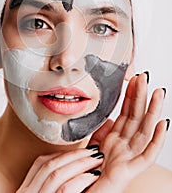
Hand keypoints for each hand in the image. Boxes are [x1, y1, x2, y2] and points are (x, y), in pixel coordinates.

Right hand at [16, 147, 102, 192]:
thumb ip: (50, 184)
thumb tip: (70, 165)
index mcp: (25, 191)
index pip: (40, 163)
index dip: (61, 154)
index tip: (79, 150)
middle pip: (49, 165)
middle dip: (74, 154)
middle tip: (94, 150)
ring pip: (56, 174)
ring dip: (80, 163)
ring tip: (97, 159)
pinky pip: (65, 190)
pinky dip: (80, 180)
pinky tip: (93, 176)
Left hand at [86, 73, 167, 192]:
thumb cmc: (86, 173)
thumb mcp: (91, 146)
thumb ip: (100, 131)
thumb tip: (108, 116)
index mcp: (114, 139)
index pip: (126, 112)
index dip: (131, 95)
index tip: (134, 78)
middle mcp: (124, 146)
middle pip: (136, 118)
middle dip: (141, 97)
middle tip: (145, 77)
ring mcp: (128, 158)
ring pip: (145, 131)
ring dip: (153, 111)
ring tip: (159, 93)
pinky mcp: (129, 172)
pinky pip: (147, 155)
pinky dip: (156, 140)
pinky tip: (163, 124)